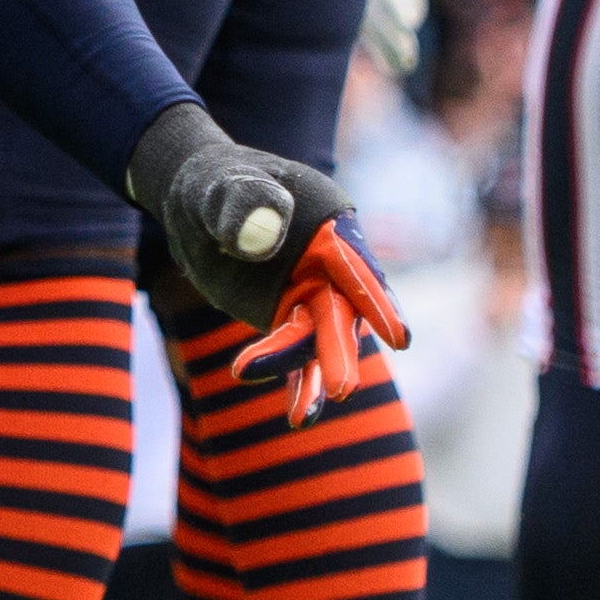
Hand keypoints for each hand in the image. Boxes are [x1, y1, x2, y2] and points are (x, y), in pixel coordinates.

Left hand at [131, 110, 406, 421]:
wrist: (199, 200)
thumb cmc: (216, 182)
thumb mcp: (221, 184)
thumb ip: (243, 204)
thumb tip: (262, 238)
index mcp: (327, 226)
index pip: (354, 264)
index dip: (376, 300)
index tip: (400, 337)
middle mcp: (329, 268)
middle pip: (341, 313)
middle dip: (341, 351)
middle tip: (341, 389)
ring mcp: (309, 297)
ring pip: (319, 343)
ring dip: (316, 379)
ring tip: (302, 417)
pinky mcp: (287, 320)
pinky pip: (296, 358)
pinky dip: (298, 386)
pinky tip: (298, 418)